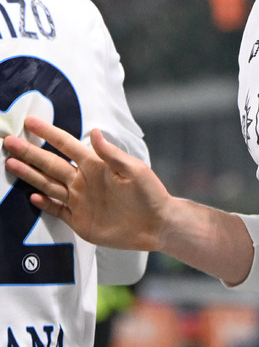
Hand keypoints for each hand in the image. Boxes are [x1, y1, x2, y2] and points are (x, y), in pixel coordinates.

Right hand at [3, 116, 169, 250]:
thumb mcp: (134, 170)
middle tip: (9, 141)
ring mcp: (80, 200)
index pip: (66, 145)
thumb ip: (112, 154)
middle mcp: (84, 180)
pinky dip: (44, 203)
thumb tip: (94, 132)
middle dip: (29, 152)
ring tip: (11, 163)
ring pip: (48, 184)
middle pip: (50, 163)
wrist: (156, 224)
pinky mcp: (80, 220)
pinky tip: (32, 195)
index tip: (31, 122)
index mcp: (95, 165)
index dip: (48, 134)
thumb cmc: (150, 193)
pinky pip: (57, 209)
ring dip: (30, 174)